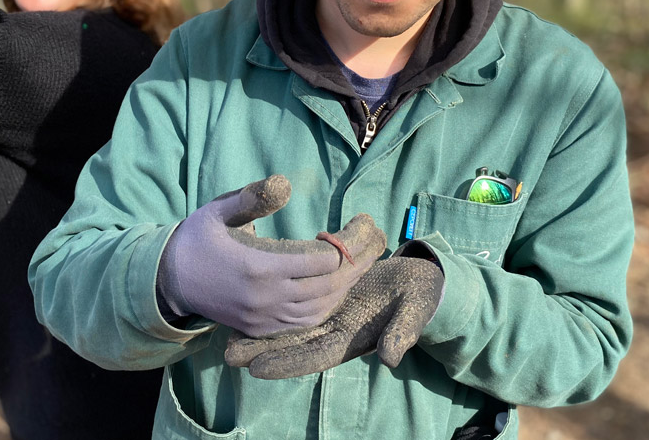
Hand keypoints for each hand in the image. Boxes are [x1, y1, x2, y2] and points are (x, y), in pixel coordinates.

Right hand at [156, 175, 386, 337]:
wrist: (171, 280)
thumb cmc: (198, 238)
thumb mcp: (220, 210)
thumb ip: (253, 197)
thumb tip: (285, 183)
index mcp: (259, 267)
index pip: (322, 262)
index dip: (345, 243)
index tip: (357, 224)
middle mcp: (266, 298)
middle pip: (330, 286)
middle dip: (358, 263)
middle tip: (375, 241)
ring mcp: (265, 318)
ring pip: (322, 308)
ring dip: (347, 286)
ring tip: (363, 262)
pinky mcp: (262, 329)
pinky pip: (306, 322)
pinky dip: (328, 305)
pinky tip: (338, 287)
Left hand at [224, 256, 443, 378]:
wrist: (421, 278)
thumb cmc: (420, 297)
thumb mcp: (414, 313)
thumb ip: (402, 334)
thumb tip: (390, 359)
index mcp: (353, 340)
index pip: (314, 356)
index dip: (286, 362)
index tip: (256, 369)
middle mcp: (336, 331)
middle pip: (293, 344)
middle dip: (261, 350)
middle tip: (227, 354)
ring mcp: (329, 315)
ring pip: (289, 325)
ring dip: (261, 331)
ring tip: (227, 333)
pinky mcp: (327, 297)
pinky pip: (295, 305)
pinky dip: (274, 308)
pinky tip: (250, 306)